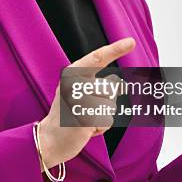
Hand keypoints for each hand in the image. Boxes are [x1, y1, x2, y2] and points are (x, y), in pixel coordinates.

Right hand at [39, 37, 134, 167]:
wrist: (49, 139)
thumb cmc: (69, 113)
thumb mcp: (79, 92)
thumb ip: (98, 84)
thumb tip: (121, 84)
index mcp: (72, 73)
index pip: (97, 58)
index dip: (116, 49)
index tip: (132, 41)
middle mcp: (74, 83)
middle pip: (112, 87)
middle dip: (105, 101)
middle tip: (84, 110)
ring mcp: (78, 101)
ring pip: (111, 105)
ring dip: (103, 116)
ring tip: (83, 119)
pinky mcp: (84, 119)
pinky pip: (108, 121)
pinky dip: (100, 129)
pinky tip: (84, 130)